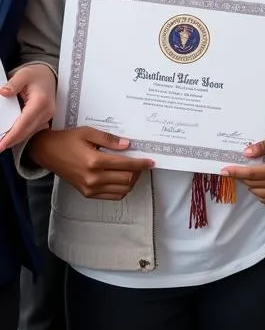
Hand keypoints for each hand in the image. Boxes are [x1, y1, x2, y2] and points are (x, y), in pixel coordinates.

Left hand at [0, 64, 56, 152]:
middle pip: (26, 132)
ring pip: (29, 133)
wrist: (48, 75)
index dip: (11, 136)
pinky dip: (20, 135)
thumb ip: (13, 83)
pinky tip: (10, 137)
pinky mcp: (45, 119)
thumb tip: (3, 92)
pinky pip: (32, 130)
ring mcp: (47, 116)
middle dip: (10, 141)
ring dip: (15, 139)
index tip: (1, 145)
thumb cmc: (36, 75)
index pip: (24, 123)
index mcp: (41, 101)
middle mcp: (47, 111)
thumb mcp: (23, 74)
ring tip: (2, 143)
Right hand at [28, 128, 152, 199]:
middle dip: (138, 172)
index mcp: (95, 161)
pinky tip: (122, 179)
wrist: (48, 152)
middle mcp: (93, 178)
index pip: (126, 166)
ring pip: (121, 190)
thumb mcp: (89, 132)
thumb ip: (110, 139)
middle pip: (127, 180)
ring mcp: (89, 188)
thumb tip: (128, 144)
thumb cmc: (68, 140)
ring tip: (133, 170)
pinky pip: (111, 196)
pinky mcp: (86, 193)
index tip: (152, 162)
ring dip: (131, 181)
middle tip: (142, 163)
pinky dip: (121, 190)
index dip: (142, 164)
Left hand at [221, 124, 264, 202]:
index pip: (253, 174)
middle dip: (241, 176)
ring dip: (249, 183)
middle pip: (253, 184)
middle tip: (233, 167)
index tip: (223, 170)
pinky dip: (258, 190)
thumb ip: (263, 146)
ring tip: (249, 171)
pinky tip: (259, 180)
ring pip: (257, 192)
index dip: (237, 172)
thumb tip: (245, 153)